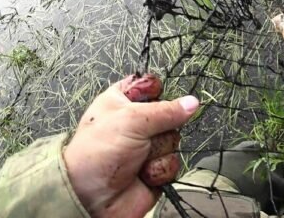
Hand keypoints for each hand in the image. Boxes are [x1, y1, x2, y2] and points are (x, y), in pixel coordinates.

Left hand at [63, 74, 199, 216]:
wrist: (91, 198)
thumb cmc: (96, 153)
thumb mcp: (132, 120)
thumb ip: (166, 110)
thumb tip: (192, 103)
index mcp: (121, 102)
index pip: (148, 85)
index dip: (156, 90)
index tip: (158, 95)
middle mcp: (134, 123)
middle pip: (169, 115)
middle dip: (160, 128)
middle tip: (142, 135)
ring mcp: (145, 146)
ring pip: (173, 140)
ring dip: (158, 151)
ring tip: (138, 158)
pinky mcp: (154, 168)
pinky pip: (173, 163)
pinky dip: (159, 170)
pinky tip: (142, 174)